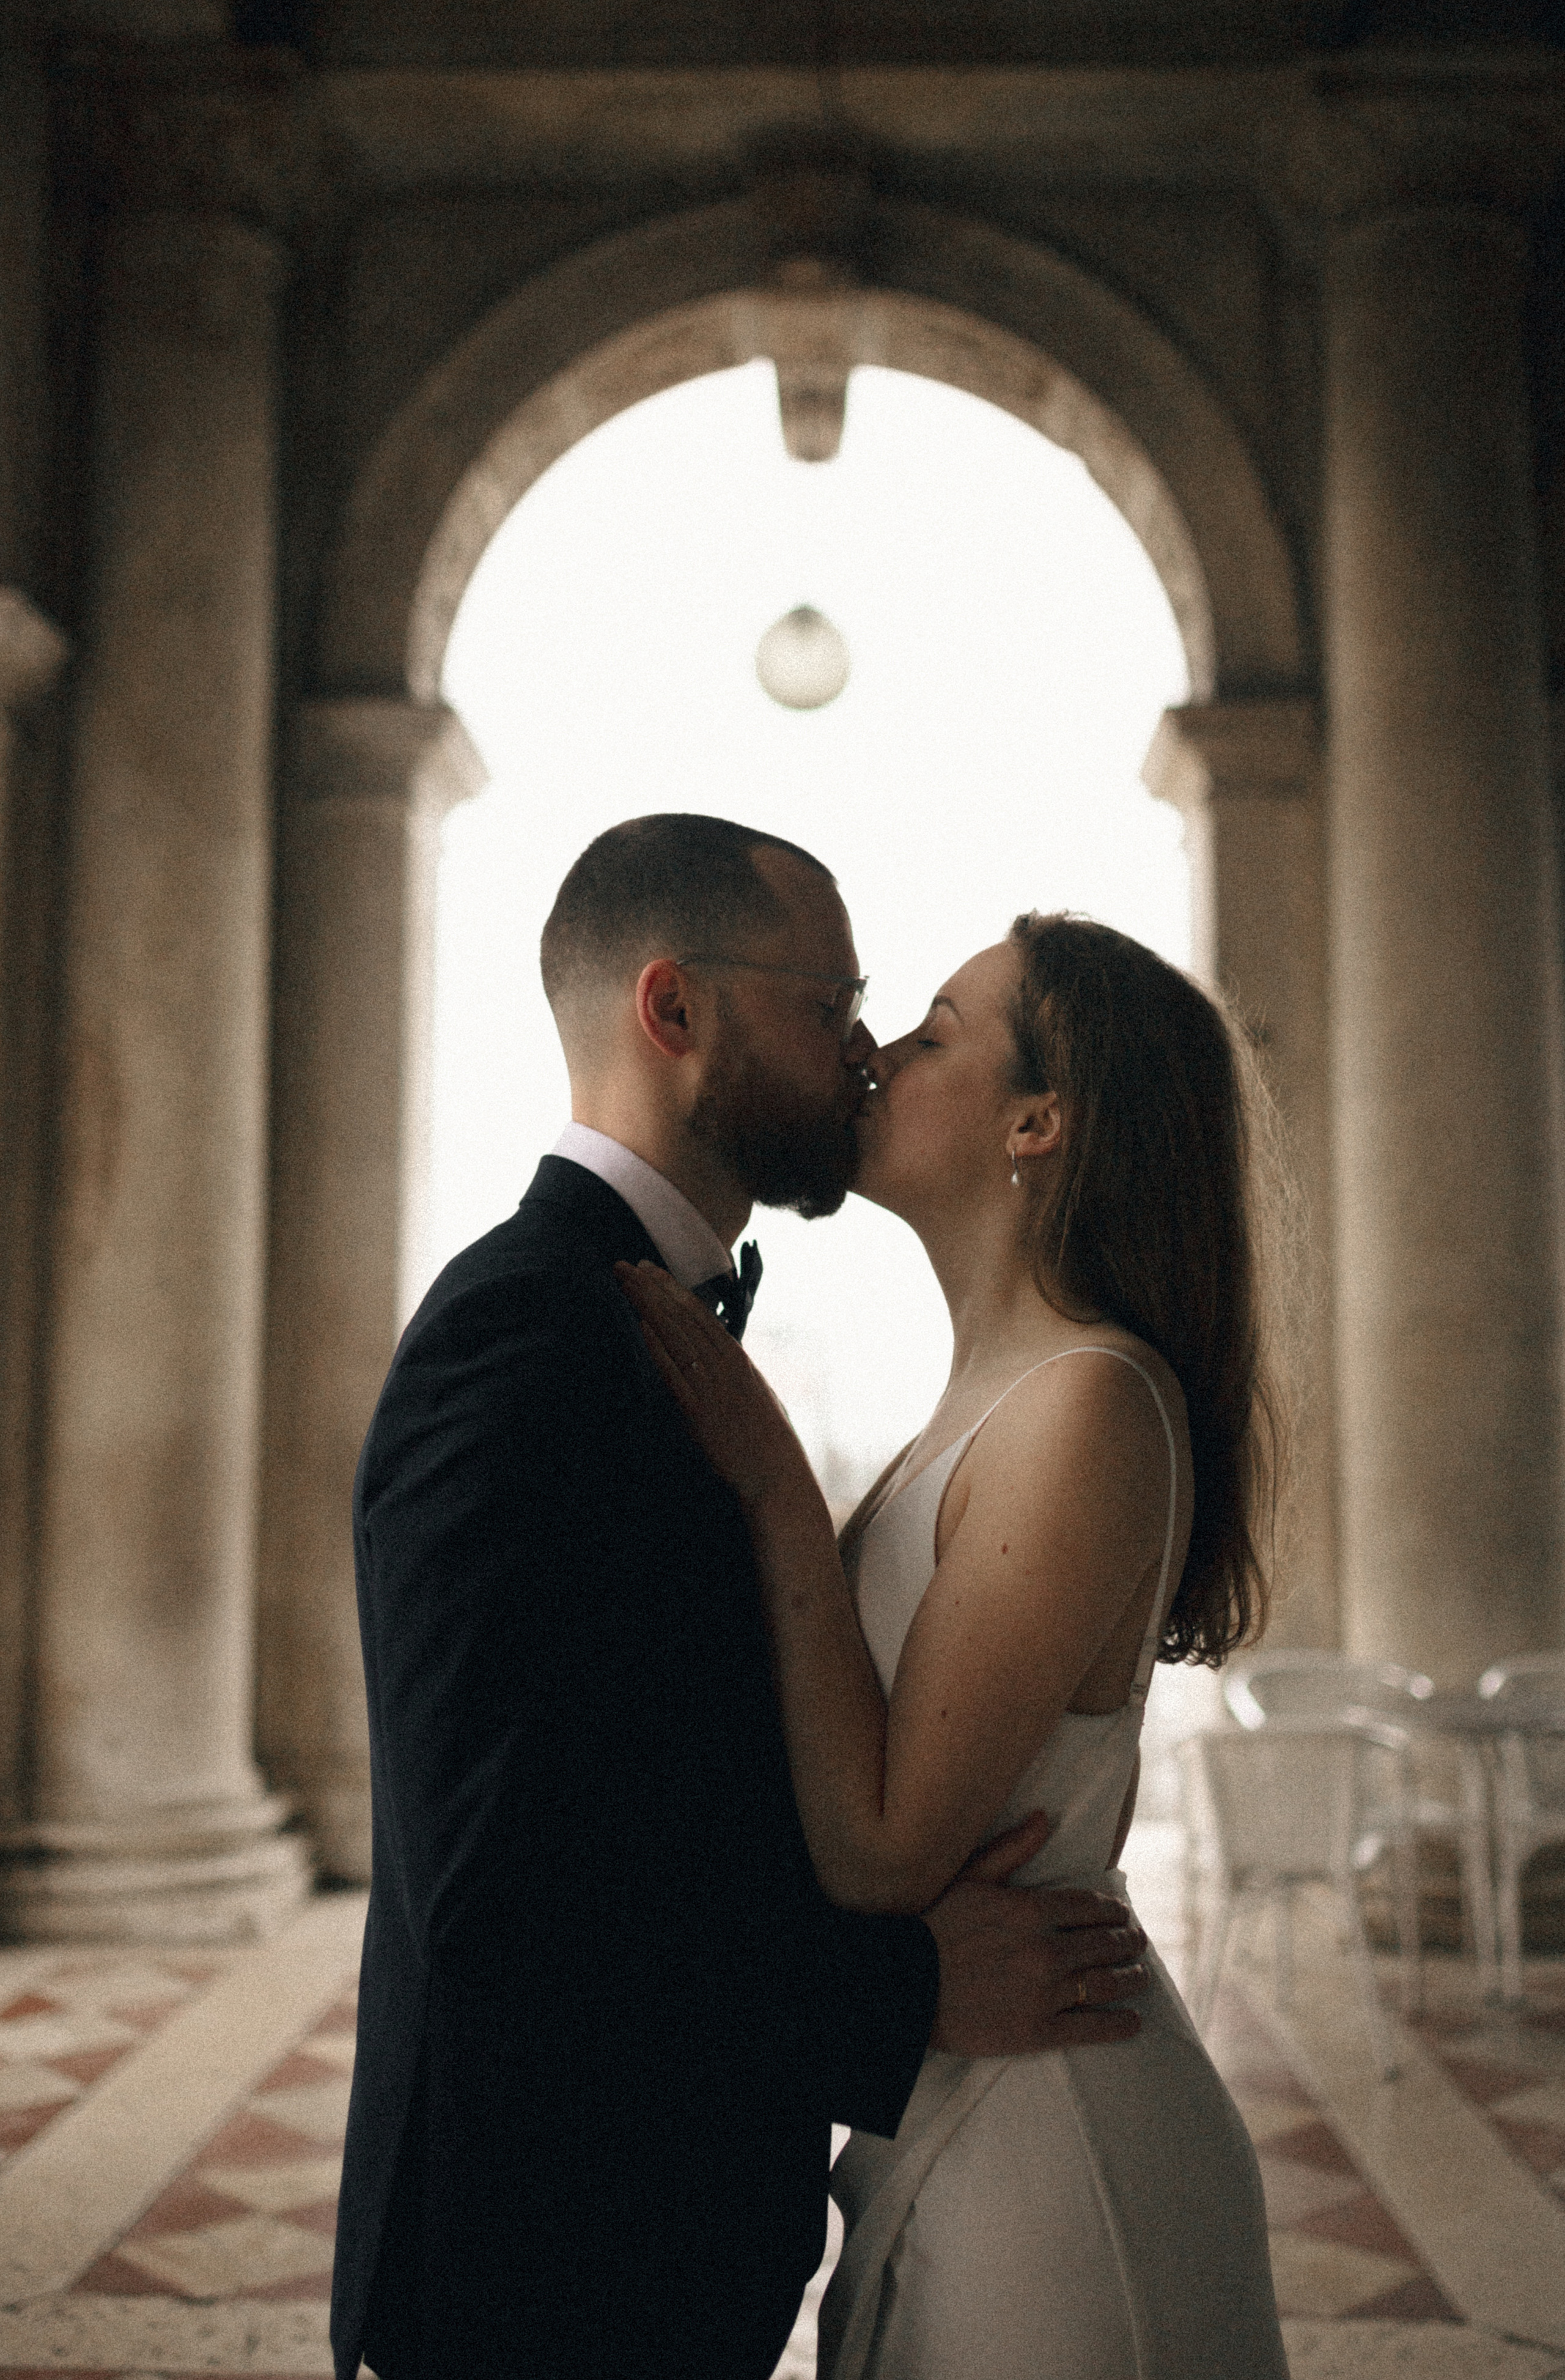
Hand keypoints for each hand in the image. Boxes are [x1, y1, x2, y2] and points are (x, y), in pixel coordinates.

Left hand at [615, 1261, 812, 1508]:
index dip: (672, 1290)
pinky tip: (641, 1325)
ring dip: (648, 1307)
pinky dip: (656, 1346)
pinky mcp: (698, 1412)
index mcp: (738, 1360)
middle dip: (652, 1289)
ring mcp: (711, 1387)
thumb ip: (735, 1374)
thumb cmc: (769, 1441)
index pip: (700, 1315)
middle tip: (626, 1265)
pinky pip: (673, 1373)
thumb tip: (720, 1360)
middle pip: (682, 1317)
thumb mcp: (756, 1395)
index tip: (651, 1271)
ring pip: (675, 1336)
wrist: (776, 1475)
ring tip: (626, 1283)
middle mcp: (724, 1366)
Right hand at [922, 1812, 1147, 2056]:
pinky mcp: (1036, 2031)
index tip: (1124, 1914)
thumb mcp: (969, 1878)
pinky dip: (1118, 2024)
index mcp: (1029, 1909)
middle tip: (1139, 1943)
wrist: (903, 1985)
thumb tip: (1045, 1817)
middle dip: (1128, 1942)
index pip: (1090, 1906)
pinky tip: (1133, 2022)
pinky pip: (1090, 2027)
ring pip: (1104, 1983)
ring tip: (1141, 1976)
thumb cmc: (933, 1926)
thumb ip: (1012, 1849)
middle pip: (1104, 1943)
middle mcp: (1044, 1950)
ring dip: (1130, 1978)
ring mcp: (1043, 1992)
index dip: (1113, 1910)